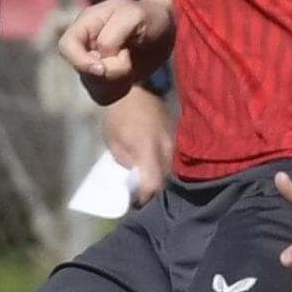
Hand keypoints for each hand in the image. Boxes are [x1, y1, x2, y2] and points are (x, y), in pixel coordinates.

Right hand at [58, 0, 174, 106]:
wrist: (165, 28)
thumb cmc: (148, 16)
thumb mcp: (134, 16)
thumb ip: (112, 36)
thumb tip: (100, 59)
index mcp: (86, 25)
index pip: (66, 47)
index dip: (80, 62)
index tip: (102, 68)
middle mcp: (85, 46)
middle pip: (83, 73)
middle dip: (110, 72)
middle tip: (128, 58)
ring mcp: (93, 65)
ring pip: (94, 88)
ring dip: (117, 82)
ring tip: (130, 64)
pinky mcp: (105, 80)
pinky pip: (105, 97)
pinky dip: (120, 89)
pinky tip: (130, 75)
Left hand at [101, 85, 173, 206]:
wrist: (135, 88)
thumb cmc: (119, 115)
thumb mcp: (114, 143)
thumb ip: (126, 163)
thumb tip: (134, 179)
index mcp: (148, 149)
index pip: (153, 184)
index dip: (145, 197)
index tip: (136, 203)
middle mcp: (166, 148)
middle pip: (166, 181)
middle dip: (154, 191)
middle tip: (142, 196)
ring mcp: (175, 141)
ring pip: (173, 171)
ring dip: (162, 179)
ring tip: (148, 183)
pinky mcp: (178, 137)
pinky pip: (175, 159)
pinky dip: (167, 167)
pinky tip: (157, 168)